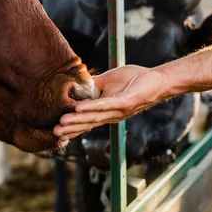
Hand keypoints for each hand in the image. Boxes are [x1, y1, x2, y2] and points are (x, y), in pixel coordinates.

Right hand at [53, 65, 167, 140]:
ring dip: (77, 120)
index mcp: (106, 111)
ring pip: (94, 117)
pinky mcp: (125, 102)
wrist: (157, 79)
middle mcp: (111, 115)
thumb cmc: (135, 80)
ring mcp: (118, 110)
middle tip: (55, 132)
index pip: (87, 121)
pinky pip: (106, 105)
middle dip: (71, 128)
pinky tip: (79, 109)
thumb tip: (78, 84)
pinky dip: (93, 107)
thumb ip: (93, 85)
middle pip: (88, 124)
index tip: (56, 131)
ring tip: (62, 122)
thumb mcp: (108, 80)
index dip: (73, 127)